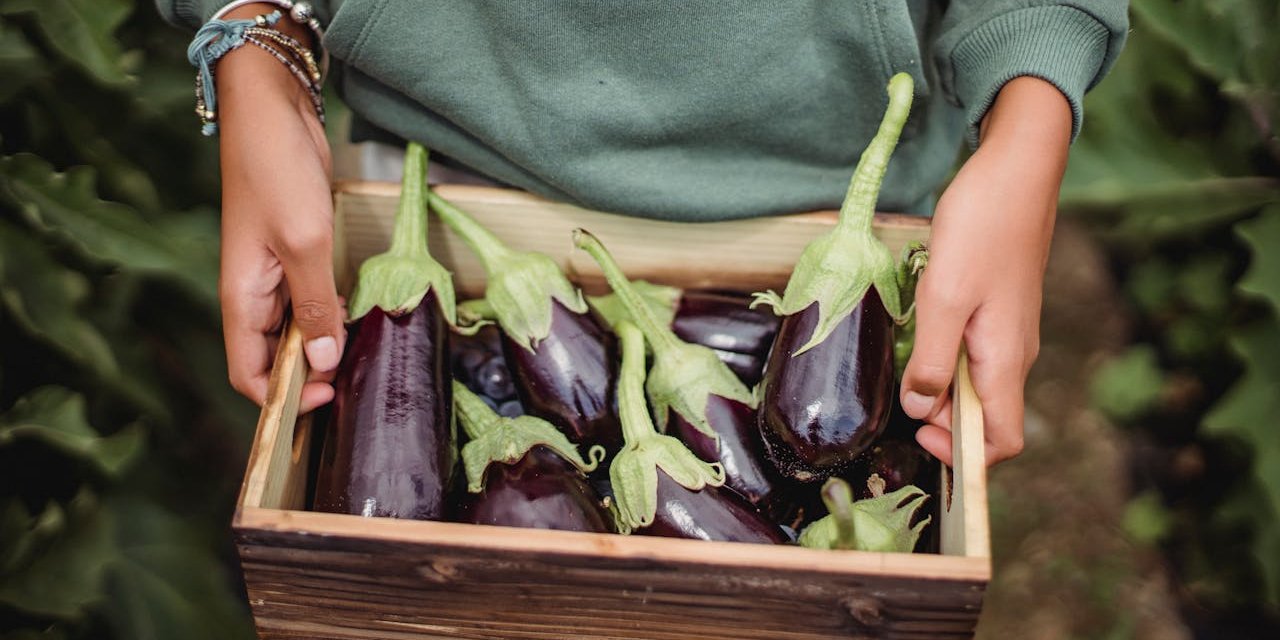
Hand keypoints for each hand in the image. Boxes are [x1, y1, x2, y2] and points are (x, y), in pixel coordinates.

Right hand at [216, 5, 342, 412]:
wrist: (273, 108)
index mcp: (241, 297)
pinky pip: (310, 299)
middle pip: (274, 358)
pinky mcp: (296, 252)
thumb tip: (321, 362)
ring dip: (324, 346)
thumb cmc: (276, 169)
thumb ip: (314, 305)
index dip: (283, 398)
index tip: (327, 397)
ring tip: (363, 357)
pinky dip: (331, 314)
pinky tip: (359, 317)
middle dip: (308, 378)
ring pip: (295, 330)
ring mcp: (274, 273)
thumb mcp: (303, 241)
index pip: (249, 374)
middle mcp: (253, 293)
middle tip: (355, 383)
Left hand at [899, 77, 1071, 465]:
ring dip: (937, 384)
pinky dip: (943, 355)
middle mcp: (1013, 354)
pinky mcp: (996, 309)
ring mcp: (1006, 331)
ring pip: (973, 382)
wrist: (1017, 170)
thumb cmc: (983, 226)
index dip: (963, 454)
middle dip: (940, 417)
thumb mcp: (944, 296)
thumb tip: (920, 408)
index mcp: (1005, 360)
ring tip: (902, 357)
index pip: (1003, 441)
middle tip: (897, 391)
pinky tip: (917, 330)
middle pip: (982, 415)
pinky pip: (970, 351)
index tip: (919, 434)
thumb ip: (930, 359)